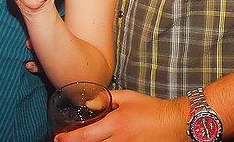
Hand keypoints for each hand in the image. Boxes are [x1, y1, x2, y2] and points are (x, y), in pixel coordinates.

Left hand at [55, 90, 188, 141]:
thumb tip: (89, 104)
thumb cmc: (152, 108)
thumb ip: (107, 99)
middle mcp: (121, 140)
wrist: (176, 122)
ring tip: (80, 141)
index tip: (57, 139)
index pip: (86, 136)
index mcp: (117, 124)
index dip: (69, 139)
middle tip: (64, 141)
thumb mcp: (128, 97)